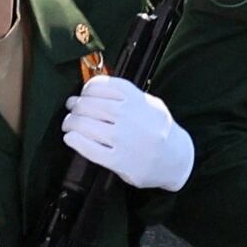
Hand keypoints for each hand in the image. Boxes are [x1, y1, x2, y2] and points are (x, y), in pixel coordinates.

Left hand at [58, 71, 192, 190]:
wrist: (177, 160)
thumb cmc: (159, 131)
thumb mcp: (151, 105)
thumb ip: (127, 97)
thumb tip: (92, 89)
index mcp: (140, 101)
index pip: (103, 86)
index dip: (87, 89)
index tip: (84, 94)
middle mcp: (132, 118)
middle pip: (89, 105)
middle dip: (76, 106)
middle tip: (72, 109)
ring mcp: (125, 140)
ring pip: (85, 125)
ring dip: (71, 123)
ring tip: (69, 124)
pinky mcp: (119, 161)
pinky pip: (88, 148)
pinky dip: (75, 140)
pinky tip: (71, 138)